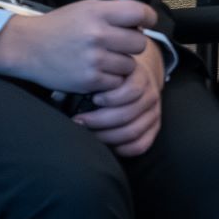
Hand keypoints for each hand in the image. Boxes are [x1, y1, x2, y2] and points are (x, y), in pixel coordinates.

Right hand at [0, 0, 154, 95]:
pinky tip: (95, 71)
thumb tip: (142, 23)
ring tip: (101, 59)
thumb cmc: (59, 27)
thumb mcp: (85, 9)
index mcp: (98, 12)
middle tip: (115, 45)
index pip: (140, 13)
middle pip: (140, 43)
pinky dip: (109, 80)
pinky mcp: (89, 79)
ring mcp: (94, 58)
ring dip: (120, 64)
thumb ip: (113, 13)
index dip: (148, 18)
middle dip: (131, 45)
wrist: (26, 47)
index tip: (146, 23)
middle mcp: (97, 34)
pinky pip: (117, 82)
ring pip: (130, 65)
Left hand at [73, 39, 165, 157]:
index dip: (111, 98)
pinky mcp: (154, 129)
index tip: (92, 99)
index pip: (131, 91)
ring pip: (132, 131)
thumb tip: (64, 93)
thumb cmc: (112, 76)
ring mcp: (154, 113)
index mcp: (140, 77)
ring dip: (106, 136)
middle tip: (78, 121)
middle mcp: (151, 95)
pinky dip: (122, 149)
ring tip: (88, 134)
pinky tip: (107, 145)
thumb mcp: (107, 69)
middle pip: (128, 114)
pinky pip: (140, 145)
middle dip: (99, 120)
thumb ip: (95, 78)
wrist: (133, 78)